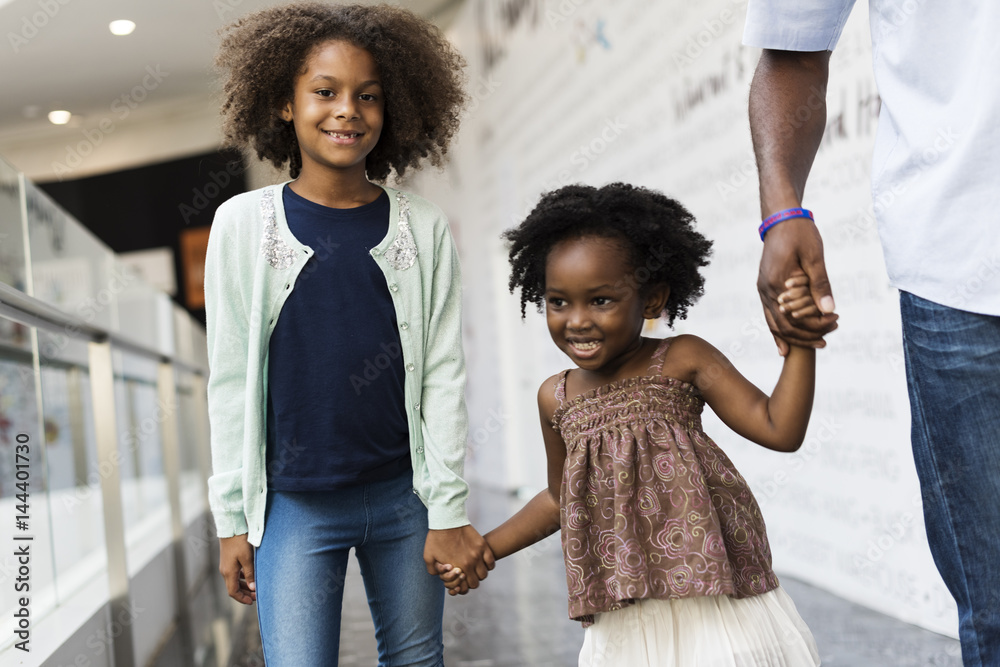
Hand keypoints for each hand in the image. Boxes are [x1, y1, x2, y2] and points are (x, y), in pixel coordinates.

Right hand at [219, 534, 255, 603]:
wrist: (231, 528)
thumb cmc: (239, 542)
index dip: (242, 599)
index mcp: (228, 573)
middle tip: (256, 596)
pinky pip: (234, 574)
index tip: (252, 602)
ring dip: (244, 586)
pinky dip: (242, 578)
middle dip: (245, 594)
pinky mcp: (228, 561)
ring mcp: (225, 566)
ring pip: (234, 581)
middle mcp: (225, 571)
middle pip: (234, 588)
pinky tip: (250, 577)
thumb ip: (250, 574)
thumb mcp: (247, 558)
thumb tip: (253, 588)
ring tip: (255, 588)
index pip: (233, 592)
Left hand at [423, 524, 494, 593]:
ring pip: (484, 574)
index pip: (464, 588)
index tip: (458, 581)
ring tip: (473, 569)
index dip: (461, 588)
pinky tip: (481, 562)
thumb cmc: (436, 538)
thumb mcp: (428, 557)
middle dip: (469, 582)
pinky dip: (488, 566)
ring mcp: (478, 554)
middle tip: (465, 575)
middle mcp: (469, 563)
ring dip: (479, 574)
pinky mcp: (483, 546)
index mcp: (456, 568)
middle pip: (475, 583)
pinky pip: (491, 563)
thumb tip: (441, 577)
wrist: (446, 520)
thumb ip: (434, 571)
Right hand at [758, 217, 837, 354]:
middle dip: (806, 336)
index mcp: (776, 283)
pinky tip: (785, 344)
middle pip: (783, 326)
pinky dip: (778, 331)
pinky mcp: (765, 288)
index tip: (835, 320)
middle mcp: (765, 290)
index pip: (795, 317)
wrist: (781, 219)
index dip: (815, 325)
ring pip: (774, 324)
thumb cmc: (799, 234)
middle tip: (827, 339)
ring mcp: (762, 290)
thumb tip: (829, 309)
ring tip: (815, 343)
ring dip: (794, 336)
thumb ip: (820, 284)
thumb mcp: (814, 257)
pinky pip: (770, 316)